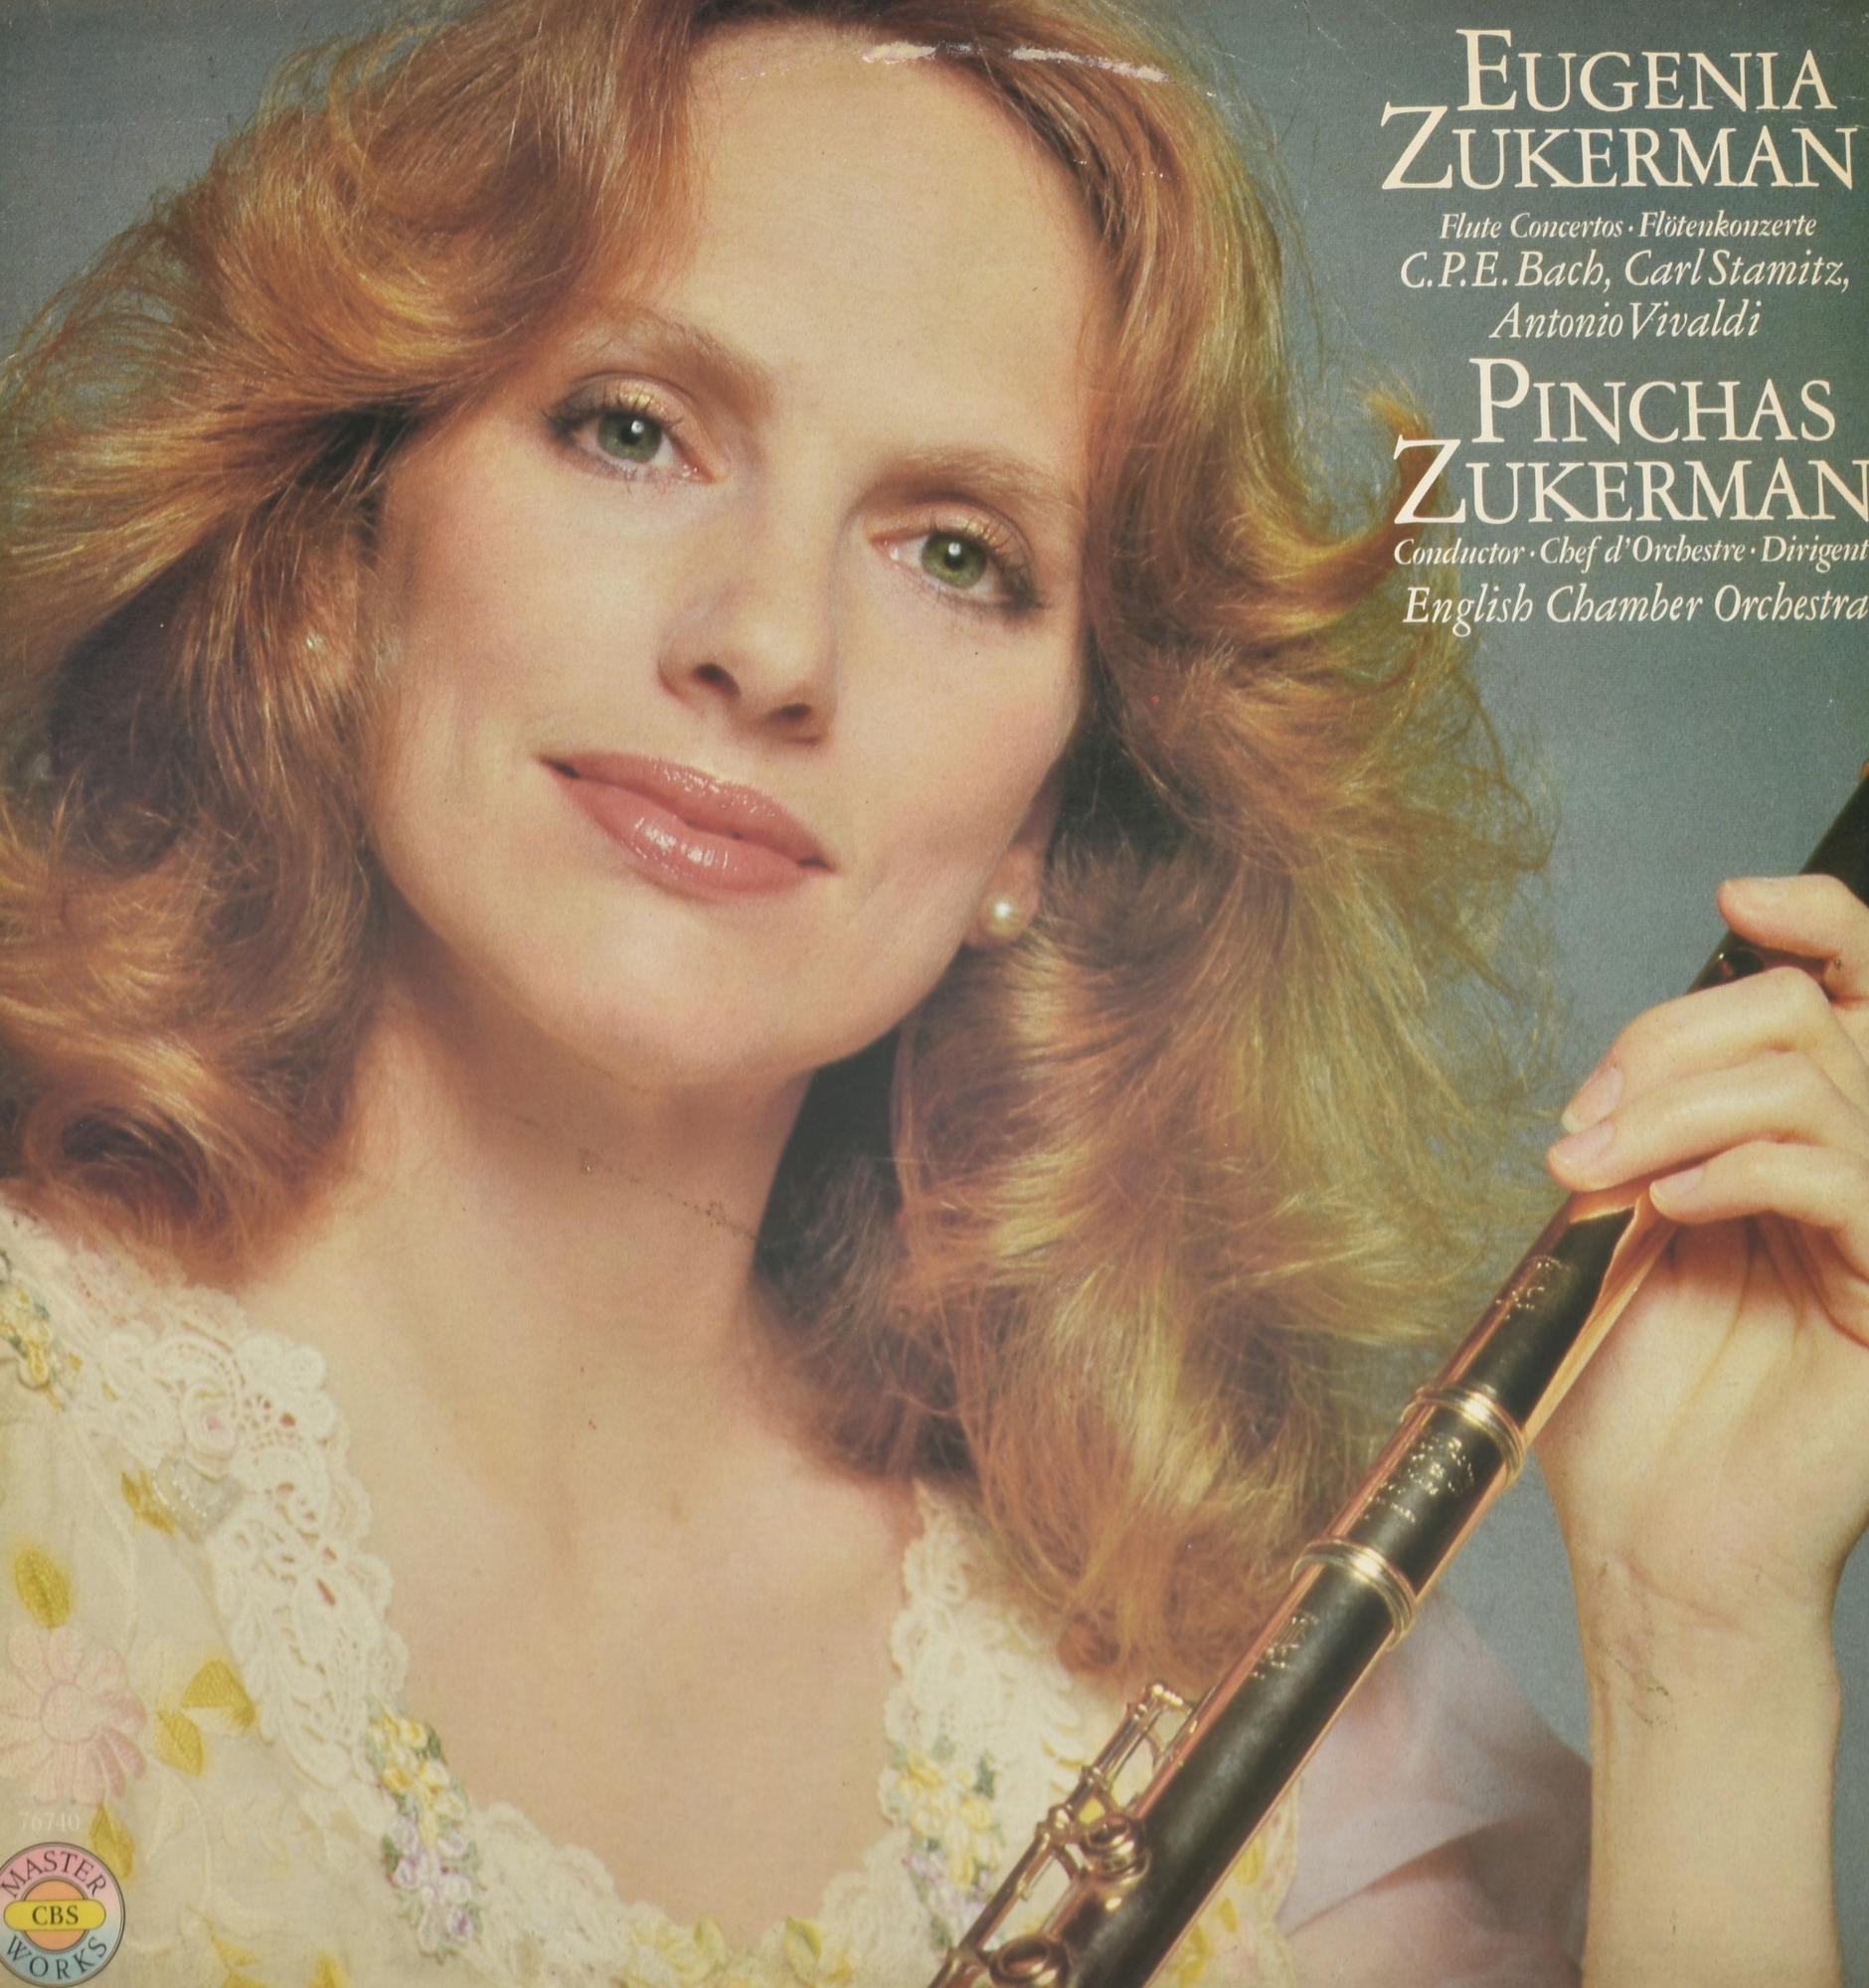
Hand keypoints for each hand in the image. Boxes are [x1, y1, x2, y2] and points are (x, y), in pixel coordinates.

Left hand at [1536, 872, 1868, 1662]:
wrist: (1654, 1534)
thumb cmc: (1631, 1395)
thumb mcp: (1623, 1221)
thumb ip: (1658, 1126)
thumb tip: (1646, 1054)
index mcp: (1801, 1140)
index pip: (1847, 989)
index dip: (1812, 917)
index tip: (1731, 898)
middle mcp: (1859, 1170)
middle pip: (1809, 1013)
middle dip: (1674, 1039)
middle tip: (1583, 1120)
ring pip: (1812, 1080)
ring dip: (1672, 1108)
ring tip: (1589, 1170)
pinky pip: (1836, 1174)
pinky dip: (1731, 1168)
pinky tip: (1661, 1207)